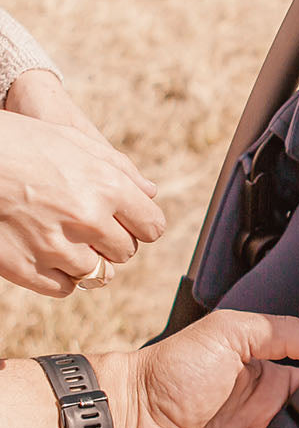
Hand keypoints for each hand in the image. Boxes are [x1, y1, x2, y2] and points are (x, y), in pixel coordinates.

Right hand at [0, 78, 164, 294]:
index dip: (141, 224)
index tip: (127, 221)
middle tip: (88, 225)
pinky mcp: (29, 269)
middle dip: (113, 240)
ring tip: (66, 238)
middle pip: (126, 251)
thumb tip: (149, 192)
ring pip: (99, 273)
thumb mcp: (71, 139)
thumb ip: (117, 167)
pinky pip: (67, 287)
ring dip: (88, 259)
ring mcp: (58, 248)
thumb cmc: (18, 142)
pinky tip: (49, 254)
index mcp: (106, 187)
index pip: (151, 226)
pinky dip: (62, 275)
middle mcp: (88, 220)